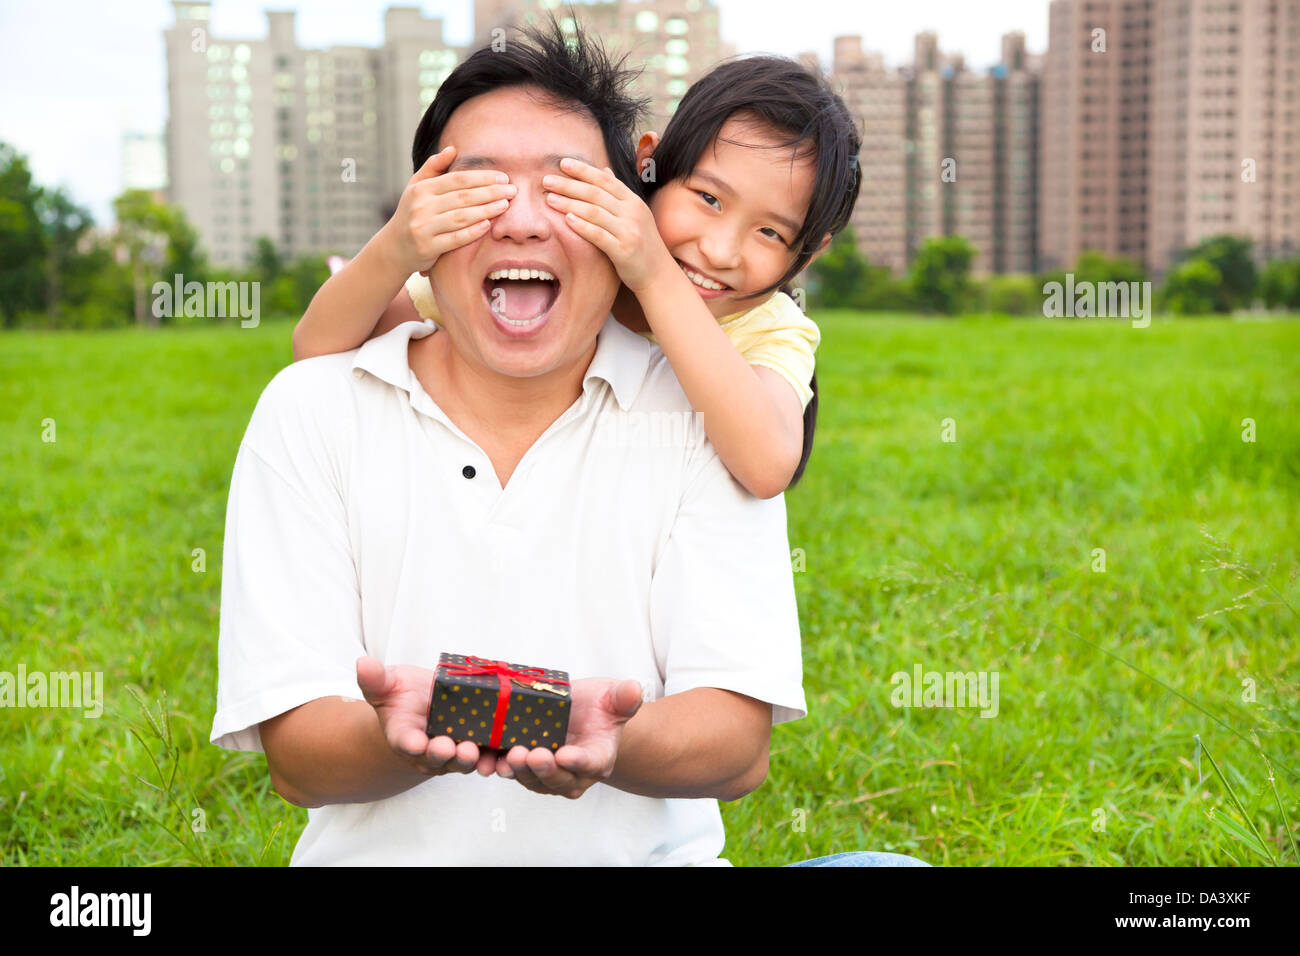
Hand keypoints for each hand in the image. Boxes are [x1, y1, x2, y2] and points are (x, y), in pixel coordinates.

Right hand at [355, 656, 496, 778]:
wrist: (423, 708)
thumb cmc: (401, 697)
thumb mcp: (387, 685)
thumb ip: (376, 679)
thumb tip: (362, 662)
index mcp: (404, 737)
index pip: (405, 742)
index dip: (411, 744)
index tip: (415, 743)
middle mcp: (428, 751)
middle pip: (437, 757)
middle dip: (446, 755)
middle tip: (454, 749)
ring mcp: (454, 753)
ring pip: (464, 761)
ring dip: (474, 760)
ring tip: (481, 755)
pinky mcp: (478, 749)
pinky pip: (489, 757)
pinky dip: (498, 758)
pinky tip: (511, 754)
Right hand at [379, 145, 517, 275]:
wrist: (394, 247)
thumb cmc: (411, 213)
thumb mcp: (416, 187)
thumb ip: (434, 167)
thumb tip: (453, 149)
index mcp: (422, 189)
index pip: (457, 179)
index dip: (482, 177)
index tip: (503, 177)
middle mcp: (421, 206)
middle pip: (463, 197)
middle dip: (490, 192)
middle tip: (512, 191)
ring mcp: (423, 227)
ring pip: (461, 217)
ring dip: (486, 210)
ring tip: (505, 205)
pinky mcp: (427, 247)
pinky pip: (454, 239)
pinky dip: (472, 232)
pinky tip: (489, 226)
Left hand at [494, 677, 644, 798]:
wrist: (582, 716)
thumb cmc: (600, 708)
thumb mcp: (615, 697)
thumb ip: (624, 697)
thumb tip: (635, 689)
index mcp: (598, 758)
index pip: (591, 763)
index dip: (578, 762)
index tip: (566, 755)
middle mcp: (573, 773)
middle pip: (558, 778)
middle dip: (543, 769)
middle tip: (531, 754)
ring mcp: (547, 773)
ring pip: (532, 778)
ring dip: (519, 771)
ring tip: (508, 757)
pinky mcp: (525, 767)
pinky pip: (511, 771)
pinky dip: (498, 767)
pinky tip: (488, 759)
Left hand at [542, 158, 675, 292]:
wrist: (659, 275)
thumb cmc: (642, 245)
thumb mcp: (635, 215)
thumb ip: (619, 194)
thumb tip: (604, 171)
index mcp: (633, 202)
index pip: (605, 180)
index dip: (583, 170)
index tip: (562, 163)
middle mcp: (633, 213)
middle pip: (596, 193)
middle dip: (569, 185)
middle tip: (547, 181)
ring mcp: (629, 231)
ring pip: (595, 212)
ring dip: (570, 203)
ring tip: (549, 199)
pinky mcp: (623, 250)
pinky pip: (599, 235)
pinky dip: (582, 226)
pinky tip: (566, 220)